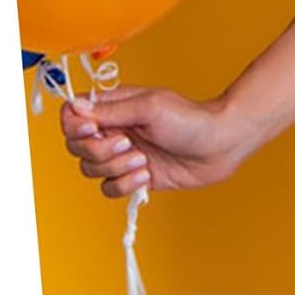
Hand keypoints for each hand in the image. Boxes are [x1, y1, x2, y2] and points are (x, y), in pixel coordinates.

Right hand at [60, 85, 251, 198]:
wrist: (220, 145)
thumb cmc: (191, 119)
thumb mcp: (150, 107)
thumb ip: (111, 110)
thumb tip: (76, 106)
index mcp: (117, 107)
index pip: (74, 116)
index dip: (75, 126)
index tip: (92, 130)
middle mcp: (116, 130)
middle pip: (77, 147)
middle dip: (98, 151)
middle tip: (126, 144)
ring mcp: (124, 155)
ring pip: (91, 170)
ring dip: (115, 168)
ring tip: (143, 159)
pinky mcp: (133, 176)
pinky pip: (109, 189)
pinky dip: (125, 184)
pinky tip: (147, 174)